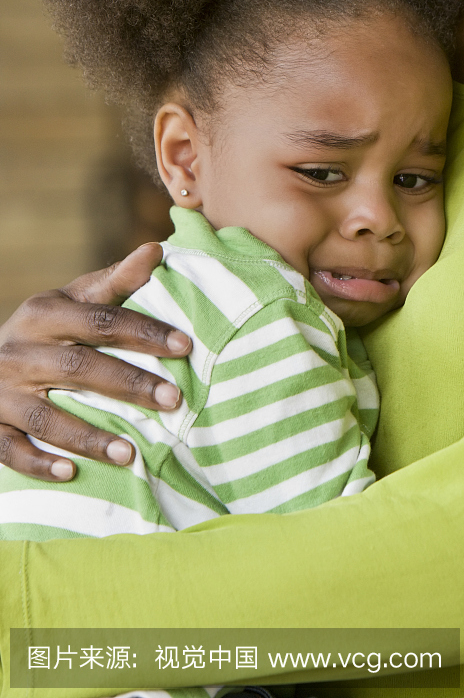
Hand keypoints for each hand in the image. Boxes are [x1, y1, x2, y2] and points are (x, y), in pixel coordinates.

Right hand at [0, 244, 191, 480]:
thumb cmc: (48, 329)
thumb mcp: (73, 299)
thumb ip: (115, 282)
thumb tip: (156, 250)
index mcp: (44, 313)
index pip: (101, 320)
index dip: (143, 332)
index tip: (185, 345)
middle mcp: (19, 351)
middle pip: (79, 368)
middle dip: (129, 385)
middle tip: (173, 399)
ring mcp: (0, 391)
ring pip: (45, 417)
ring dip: (88, 437)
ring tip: (131, 453)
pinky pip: (8, 449)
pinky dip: (38, 463)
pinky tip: (70, 474)